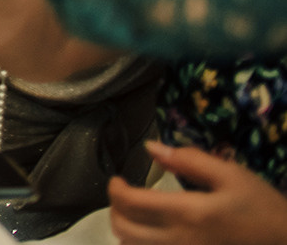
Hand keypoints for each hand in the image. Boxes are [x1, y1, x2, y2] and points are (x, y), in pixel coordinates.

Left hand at [109, 143, 286, 243]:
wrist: (286, 243)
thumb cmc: (262, 209)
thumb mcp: (232, 176)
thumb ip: (189, 161)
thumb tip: (152, 148)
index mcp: (188, 213)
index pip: (130, 203)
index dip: (115, 189)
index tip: (117, 179)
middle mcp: (180, 241)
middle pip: (124, 229)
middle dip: (114, 209)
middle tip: (123, 195)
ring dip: (125, 230)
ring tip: (134, 214)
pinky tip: (151, 234)